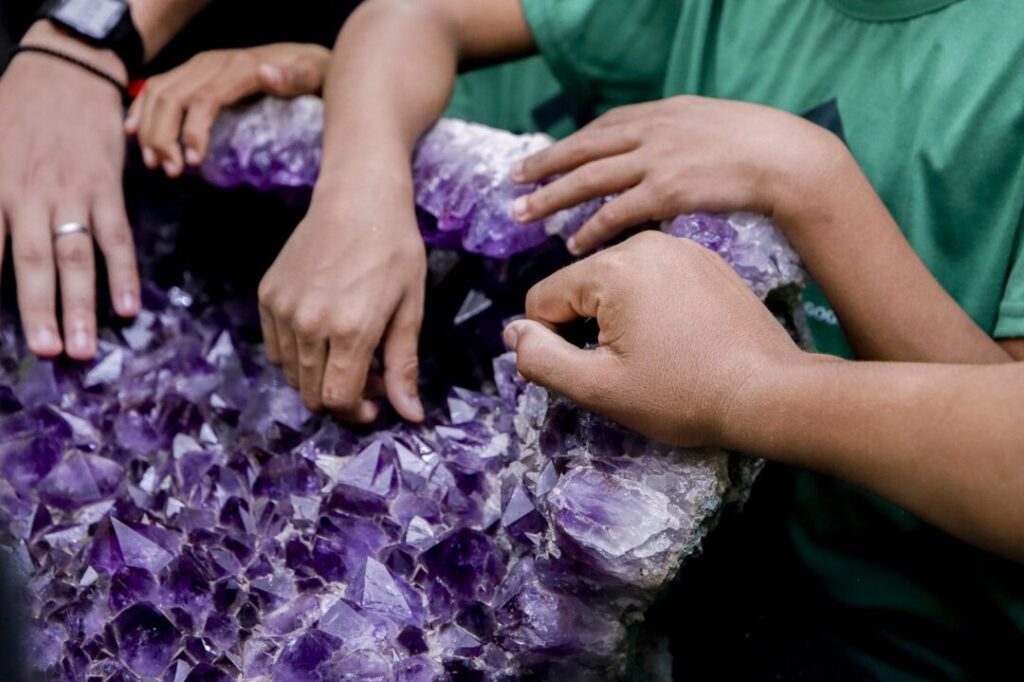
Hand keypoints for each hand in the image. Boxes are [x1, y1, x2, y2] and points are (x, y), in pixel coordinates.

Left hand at [0, 21, 139, 359]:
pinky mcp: (107, 188)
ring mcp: (72, 192)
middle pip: (35, 260)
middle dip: (40, 309)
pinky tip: (129, 307)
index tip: (1, 333)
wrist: (66, 70)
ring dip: (81, 304)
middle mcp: (29, 193)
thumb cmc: (17, 110)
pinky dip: (125, 273)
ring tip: (83, 347)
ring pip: (77, 256)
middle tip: (48, 351)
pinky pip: (118, 237)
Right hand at [125, 43, 330, 176]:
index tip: (193, 164)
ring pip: (158, 92)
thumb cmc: (308, 75)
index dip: (193, 132)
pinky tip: (134, 132)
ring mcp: (199, 64)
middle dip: (164, 137)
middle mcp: (212, 62)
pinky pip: (157, 86)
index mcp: (238, 68)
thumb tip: (268, 73)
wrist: (304, 59)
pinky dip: (142, 109)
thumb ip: (292, 78)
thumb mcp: (308, 76)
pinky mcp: (192, 70)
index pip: (205, 100)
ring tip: (155, 163)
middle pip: (172, 97)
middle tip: (170, 171)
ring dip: (150, 129)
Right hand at [257, 175, 425, 422]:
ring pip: (291, 374)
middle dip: (341, 398)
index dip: (357, 412)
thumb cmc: (394, 250)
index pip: (338, 399)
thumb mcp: (410, 309)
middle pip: (311, 394)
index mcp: (350, 329)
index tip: (375, 405)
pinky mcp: (267, 295)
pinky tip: (326, 333)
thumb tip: (411, 416)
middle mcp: (309, 322)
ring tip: (350, 351)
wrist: (357, 198)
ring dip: (319, 376)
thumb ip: (403, 366)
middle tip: (370, 375)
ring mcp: (283, 309)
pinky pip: (277, 348)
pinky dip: (299, 354)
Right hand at [504, 231, 801, 446]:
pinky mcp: (705, 260)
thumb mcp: (598, 388)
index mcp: (613, 267)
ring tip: (652, 356)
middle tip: (623, 371)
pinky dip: (650, 307)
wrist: (769, 392)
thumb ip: (541, 358)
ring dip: (617, 318)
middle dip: (586, 328)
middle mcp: (645, 242)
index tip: (586, 374)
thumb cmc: (681, 394)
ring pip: (616, 283)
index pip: (543, 299)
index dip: (551, 344)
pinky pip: (653, 279)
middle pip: (580, 287)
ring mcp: (680, 247)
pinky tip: (677, 339)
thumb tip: (513, 332)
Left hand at [510, 95, 844, 254]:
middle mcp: (652, 131)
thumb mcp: (712, 125)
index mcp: (663, 112)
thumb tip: (659, 155)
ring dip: (552, 197)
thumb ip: (678, 136)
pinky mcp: (667, 190)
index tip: (544, 158)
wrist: (790, 158)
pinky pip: (617, 211)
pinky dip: (592, 227)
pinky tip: (573, 243)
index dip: (569, 144)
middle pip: (584, 149)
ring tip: (524, 214)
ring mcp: (657, 159)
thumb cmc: (760, 146)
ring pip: (589, 178)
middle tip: (512, 182)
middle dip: (544, 165)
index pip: (603, 127)